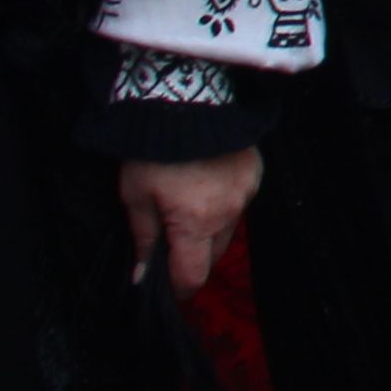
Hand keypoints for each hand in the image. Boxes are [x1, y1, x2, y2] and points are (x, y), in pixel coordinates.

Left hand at [118, 149, 261, 292]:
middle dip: (194, 257)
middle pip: (214, 255)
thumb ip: (143, 239)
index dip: (177, 288)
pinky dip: (224, 203)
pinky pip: (240, 202)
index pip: (193, 275)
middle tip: (172, 243)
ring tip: (189, 209)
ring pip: (228, 229)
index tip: (165, 287)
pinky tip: (208, 185)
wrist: (186, 102)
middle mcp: (228, 214)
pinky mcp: (255, 173)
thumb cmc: (152, 154)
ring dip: (210, 230)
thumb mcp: (135, 197)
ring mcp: (247, 193)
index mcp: (196, 224)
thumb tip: (141, 276)